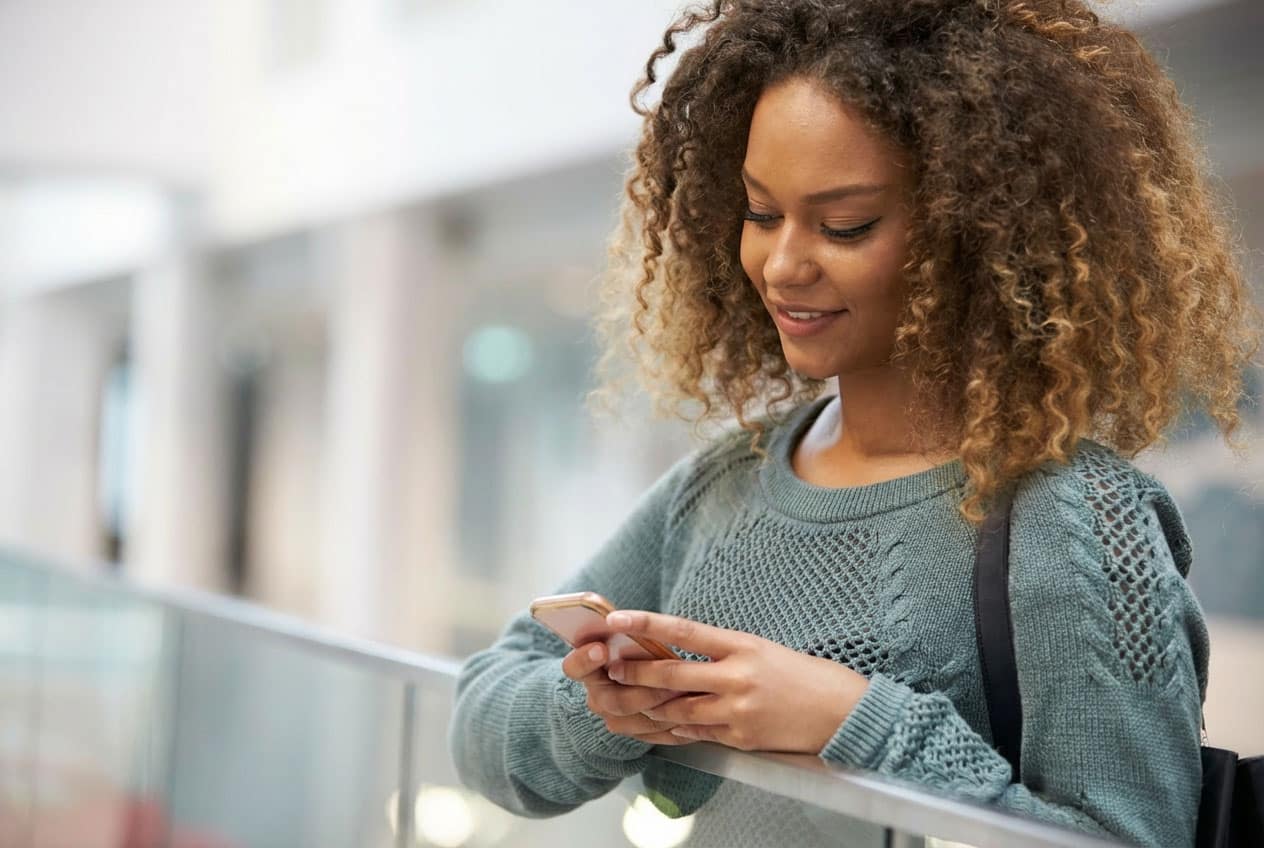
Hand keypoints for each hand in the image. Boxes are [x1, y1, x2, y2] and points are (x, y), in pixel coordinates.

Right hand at [560, 640, 690, 745]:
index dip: (585, 659)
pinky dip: (672, 724)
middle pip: (612, 701)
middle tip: (669, 683)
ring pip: (634, 722)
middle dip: (644, 691)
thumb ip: (627, 638)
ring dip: (663, 709)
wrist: (653, 674)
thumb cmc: (642, 648)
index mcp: (588, 666)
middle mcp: (597, 695)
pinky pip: (652, 735)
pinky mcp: (635, 732)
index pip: (574, 667)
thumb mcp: (633, 638)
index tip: (601, 649)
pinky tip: (691, 712)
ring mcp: (614, 717)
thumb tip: (630, 626)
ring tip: (688, 694)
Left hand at [604, 611, 869, 753]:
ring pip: (678, 708)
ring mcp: (738, 710)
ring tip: (628, 699)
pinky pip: (697, 732)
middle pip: (672, 674)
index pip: (685, 630)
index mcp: (742, 645)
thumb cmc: (802, 674)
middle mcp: (737, 676)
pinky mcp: (741, 737)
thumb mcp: (761, 648)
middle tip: (611, 669)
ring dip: (649, 705)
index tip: (618, 618)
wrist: (841, 711)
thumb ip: (722, 650)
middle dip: (636, 672)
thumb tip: (680, 648)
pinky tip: (662, 723)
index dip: (647, 623)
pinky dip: (677, 727)